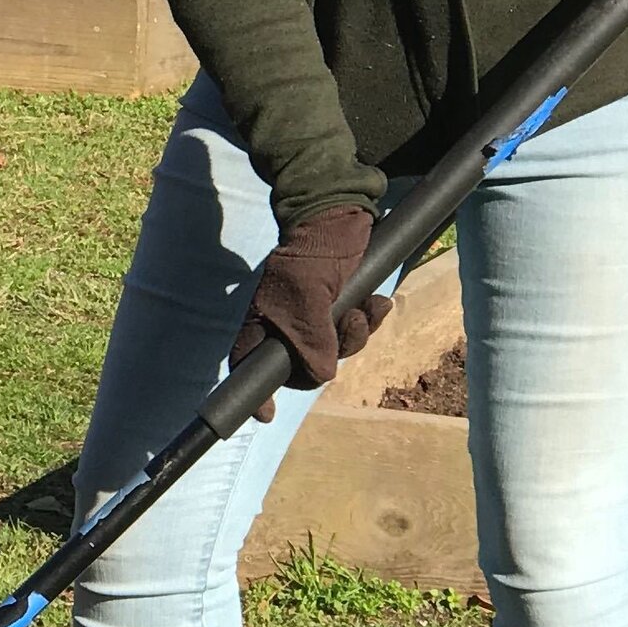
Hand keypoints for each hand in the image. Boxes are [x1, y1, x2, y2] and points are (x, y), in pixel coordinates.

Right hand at [232, 204, 390, 390]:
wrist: (340, 213)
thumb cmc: (312, 253)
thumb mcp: (306, 299)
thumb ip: (310, 340)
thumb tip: (321, 376)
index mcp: (264, 322)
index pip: (249, 366)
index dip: (256, 393)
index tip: (266, 413)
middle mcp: (287, 323)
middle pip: (306, 364)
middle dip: (333, 353)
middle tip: (345, 327)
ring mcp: (315, 314)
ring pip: (337, 348)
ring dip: (357, 333)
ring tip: (364, 308)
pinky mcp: (341, 303)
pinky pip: (356, 328)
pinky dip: (370, 319)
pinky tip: (378, 302)